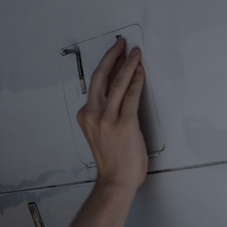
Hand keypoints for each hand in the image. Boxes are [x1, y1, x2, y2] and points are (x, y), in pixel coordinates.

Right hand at [76, 37, 146, 192]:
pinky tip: (140, 72)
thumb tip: (119, 93)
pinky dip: (137, 81)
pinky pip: (131, 96)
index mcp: (85, 115)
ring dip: (128, 64)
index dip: (106, 64)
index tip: (114, 53)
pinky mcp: (124, 124)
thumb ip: (104, 114)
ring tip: (135, 54)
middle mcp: (94, 114)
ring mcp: (108, 119)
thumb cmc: (112, 161)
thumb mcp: (99, 133)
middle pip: (101, 76)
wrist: (115, 181)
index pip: (95, 83)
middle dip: (113, 56)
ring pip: (117, 83)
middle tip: (121, 44)